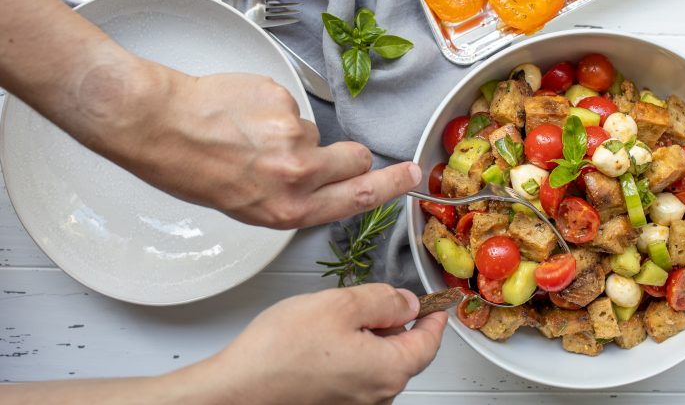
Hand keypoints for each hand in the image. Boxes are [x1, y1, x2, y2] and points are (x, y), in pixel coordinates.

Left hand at [103, 67, 421, 228]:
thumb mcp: (243, 205)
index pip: (358, 197)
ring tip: (247, 134)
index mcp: (287, 208)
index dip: (391, 185)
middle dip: (346, 154)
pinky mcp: (282, 99)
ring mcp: (292, 134)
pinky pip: (289, 103)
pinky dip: (269, 107)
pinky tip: (239, 113)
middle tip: (313, 152)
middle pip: (355, 158)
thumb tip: (311, 182)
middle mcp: (297, 174)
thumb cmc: (189, 168)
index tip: (411, 175)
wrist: (157, 123)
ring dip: (291, 131)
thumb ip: (288, 197)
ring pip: (314, 130)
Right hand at [193, 284, 447, 404]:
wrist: (237, 389)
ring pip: (379, 363)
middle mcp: (377, 395)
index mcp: (387, 369)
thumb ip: (382, 299)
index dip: (435, 317)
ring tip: (340, 317)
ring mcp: (354, 404)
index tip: (440, 304)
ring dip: (371, 338)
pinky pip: (357, 375)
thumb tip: (406, 301)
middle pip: (404, 354)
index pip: (429, 342)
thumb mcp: (340, 304)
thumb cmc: (281, 351)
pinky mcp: (333, 404)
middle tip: (377, 299)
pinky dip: (353, 353)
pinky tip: (326, 339)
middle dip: (396, 323)